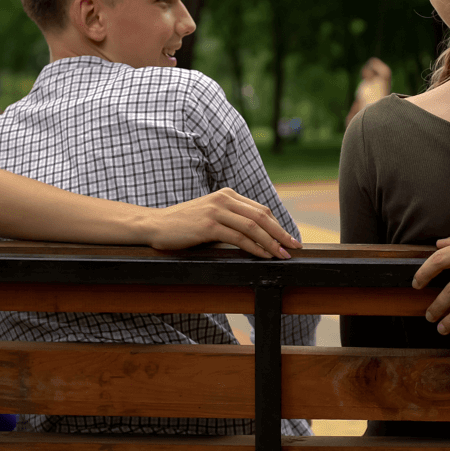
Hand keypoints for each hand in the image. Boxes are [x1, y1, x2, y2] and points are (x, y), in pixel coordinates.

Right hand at [146, 188, 300, 258]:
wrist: (155, 225)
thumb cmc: (183, 225)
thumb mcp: (211, 216)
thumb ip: (231, 220)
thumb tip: (257, 237)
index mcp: (227, 195)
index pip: (260, 209)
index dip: (277, 224)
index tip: (288, 238)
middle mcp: (224, 199)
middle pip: (261, 216)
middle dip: (281, 232)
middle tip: (294, 246)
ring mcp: (216, 211)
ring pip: (252, 226)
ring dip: (271, 242)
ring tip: (282, 254)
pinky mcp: (208, 225)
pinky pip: (238, 237)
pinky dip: (254, 247)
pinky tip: (263, 255)